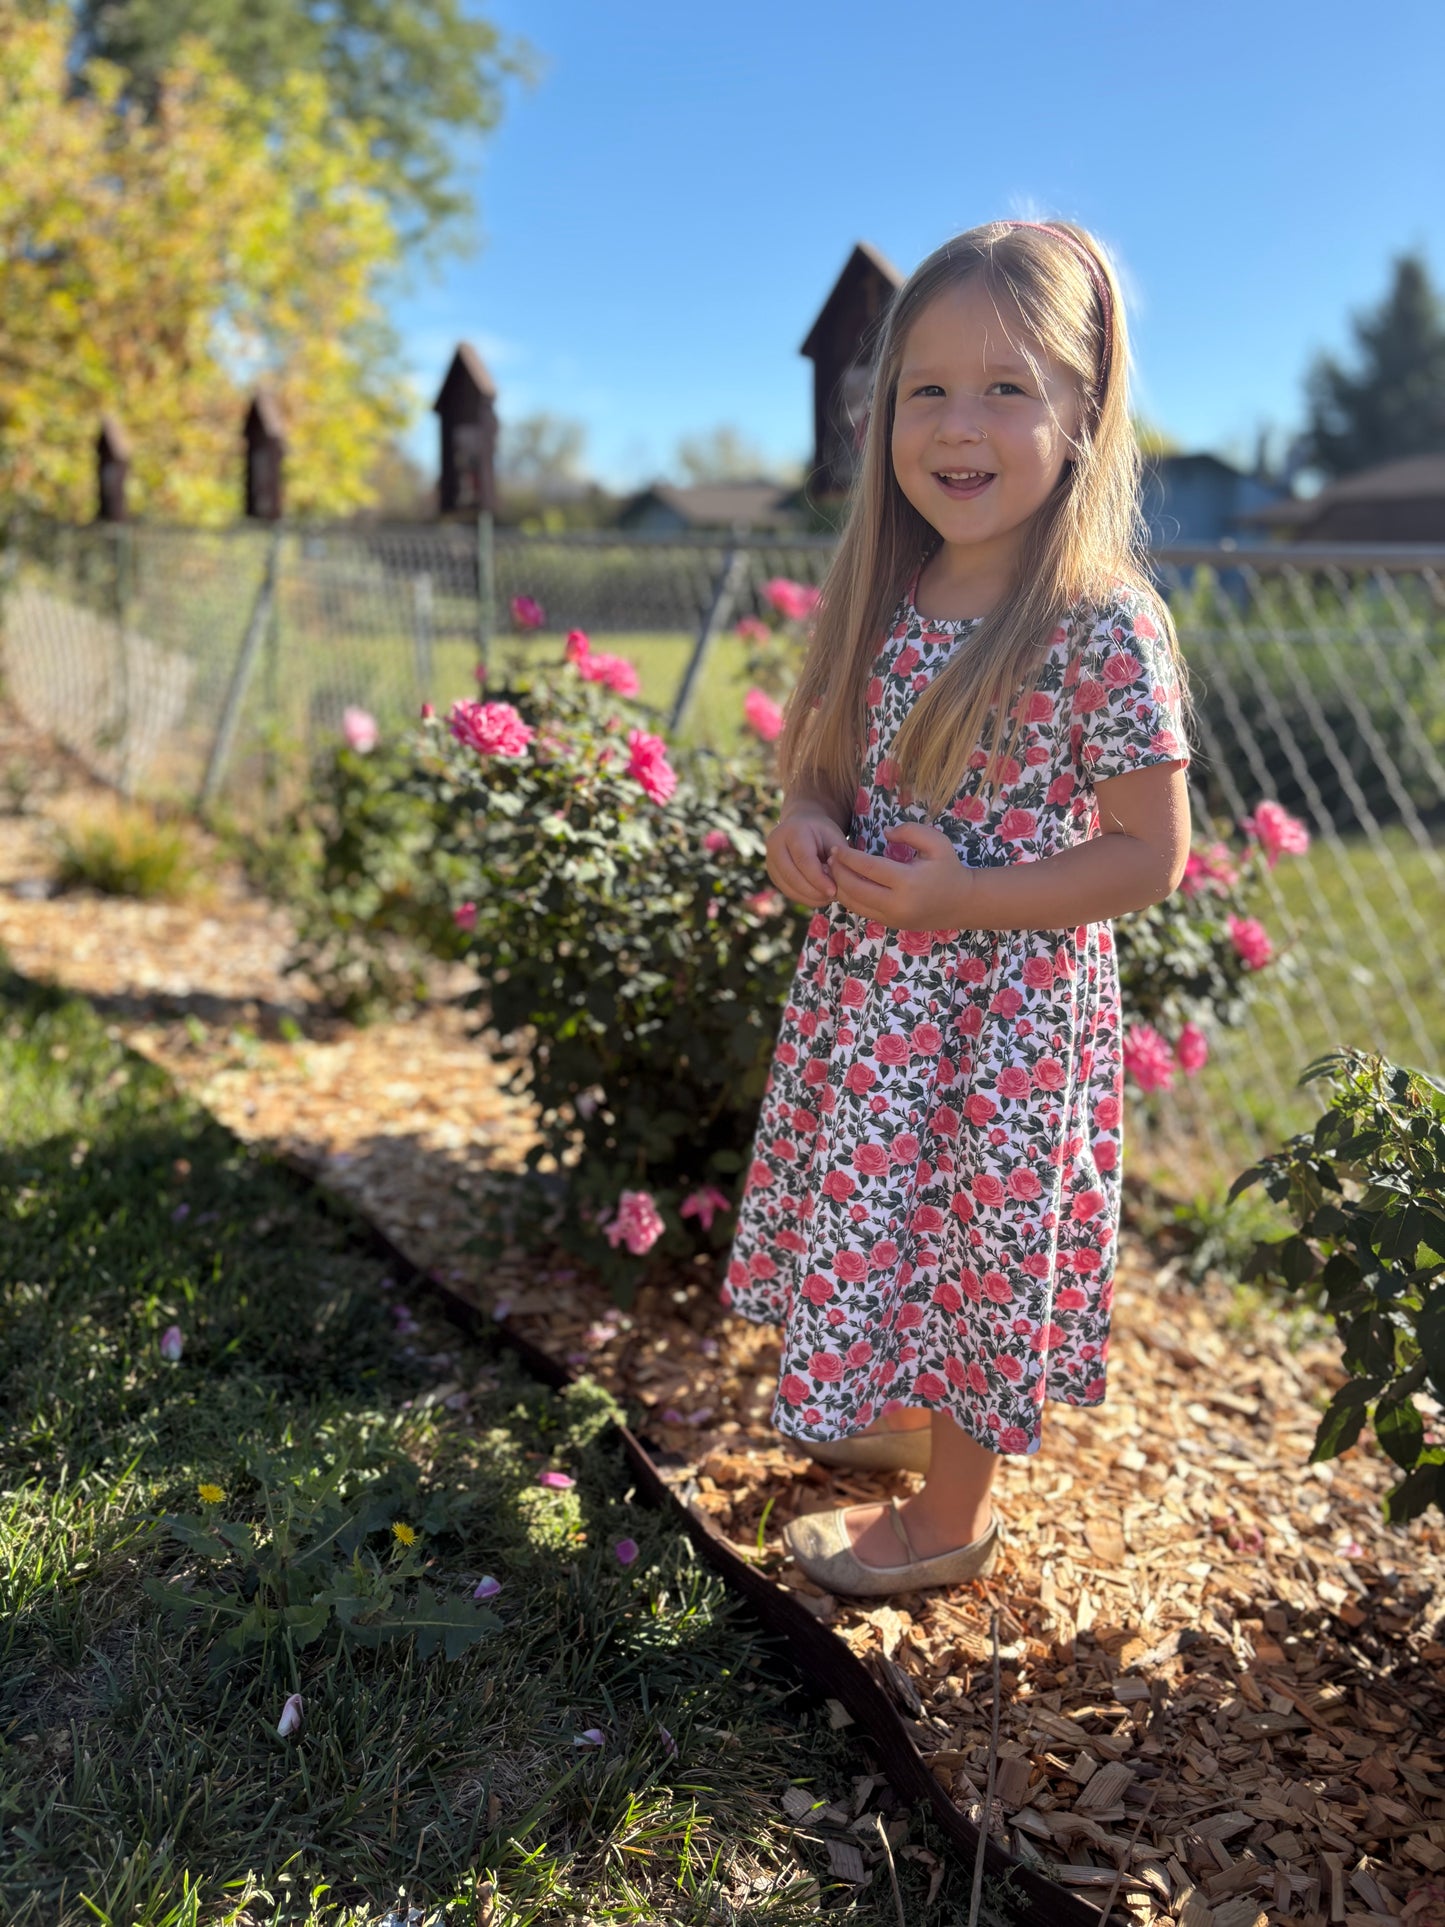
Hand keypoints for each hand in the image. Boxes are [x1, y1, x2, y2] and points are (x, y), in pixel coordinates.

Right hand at [766, 808, 847, 907]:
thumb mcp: (833, 839)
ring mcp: (770, 860)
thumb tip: (837, 881)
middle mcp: (775, 844)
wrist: (803, 826)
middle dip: (814, 891)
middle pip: (792, 876)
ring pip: (788, 887)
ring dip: (809, 897)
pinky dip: (804, 898)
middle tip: (832, 896)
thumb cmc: (822, 834)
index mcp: (792, 831)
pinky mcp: (772, 874)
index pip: (803, 860)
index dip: (818, 878)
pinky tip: (818, 898)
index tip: (834, 890)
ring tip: (828, 897)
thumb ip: (837, 858)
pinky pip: (787, 891)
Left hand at [828, 823, 973, 929]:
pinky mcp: (890, 925)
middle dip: (837, 872)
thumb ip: (910, 831)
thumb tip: (884, 833)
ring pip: (854, 904)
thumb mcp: (937, 842)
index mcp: (908, 882)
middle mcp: (897, 904)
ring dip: (839, 887)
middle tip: (829, 858)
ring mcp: (892, 918)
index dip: (848, 857)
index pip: (868, 868)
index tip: (836, 847)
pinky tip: (845, 883)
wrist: (962, 903)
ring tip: (832, 870)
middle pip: (855, 888)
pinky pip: (862, 911)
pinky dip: (850, 898)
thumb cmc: (949, 868)